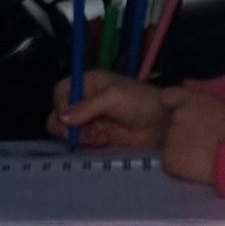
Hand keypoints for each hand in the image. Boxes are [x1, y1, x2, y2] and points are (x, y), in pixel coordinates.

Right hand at [48, 71, 170, 148]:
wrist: (164, 124)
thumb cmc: (142, 102)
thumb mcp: (114, 98)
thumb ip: (87, 106)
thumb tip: (62, 117)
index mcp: (90, 82)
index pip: (61, 91)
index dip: (61, 103)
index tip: (69, 116)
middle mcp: (87, 100)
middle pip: (60, 112)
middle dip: (65, 124)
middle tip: (77, 132)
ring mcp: (92, 119)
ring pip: (67, 129)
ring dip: (77, 135)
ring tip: (96, 136)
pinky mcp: (98, 135)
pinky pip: (81, 141)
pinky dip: (87, 142)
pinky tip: (102, 141)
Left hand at [160, 89, 224, 182]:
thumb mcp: (223, 108)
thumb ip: (204, 108)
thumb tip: (199, 114)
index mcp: (191, 100)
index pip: (168, 96)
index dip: (173, 106)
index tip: (183, 116)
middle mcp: (176, 116)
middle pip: (170, 123)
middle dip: (181, 131)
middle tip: (200, 141)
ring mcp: (170, 138)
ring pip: (171, 144)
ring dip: (182, 149)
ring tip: (202, 156)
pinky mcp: (170, 160)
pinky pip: (172, 163)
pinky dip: (182, 166)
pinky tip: (198, 167)